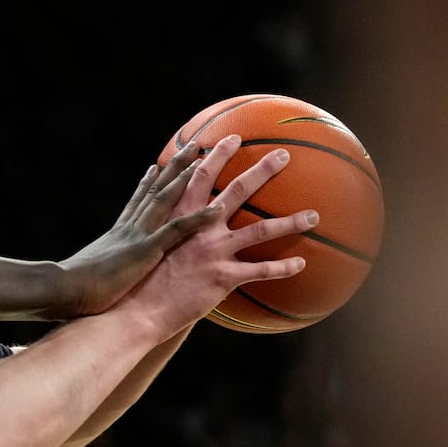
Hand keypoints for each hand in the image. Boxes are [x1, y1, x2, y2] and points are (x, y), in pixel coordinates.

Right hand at [58, 141, 220, 317]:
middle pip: (155, 190)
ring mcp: (137, 236)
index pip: (136, 202)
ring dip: (185, 177)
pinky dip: (197, 219)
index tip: (157, 166)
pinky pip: (176, 231)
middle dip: (174, 167)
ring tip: (202, 157)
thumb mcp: (89, 274)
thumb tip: (94, 274)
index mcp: (117, 234)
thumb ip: (99, 270)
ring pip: (165, 199)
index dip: (147, 183)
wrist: (63, 288)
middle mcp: (128, 228)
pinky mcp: (144, 251)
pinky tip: (216, 209)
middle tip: (191, 146)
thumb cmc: (72, 290)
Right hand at [113, 143, 314, 337]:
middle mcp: (198, 228)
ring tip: (314, 215)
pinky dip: (282, 268)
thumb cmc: (133, 278)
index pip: (196, 177)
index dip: (213, 156)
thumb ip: (153, 225)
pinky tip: (301, 264)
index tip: (229, 138)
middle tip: (281, 155)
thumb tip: (151, 218)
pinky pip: (259, 271)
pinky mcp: (221, 277)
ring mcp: (212, 252)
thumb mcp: (136, 243)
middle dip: (260, 170)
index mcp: (176, 216)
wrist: (133, 308)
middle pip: (234, 192)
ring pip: (259, 231)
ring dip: (289, 222)